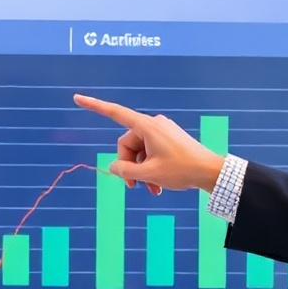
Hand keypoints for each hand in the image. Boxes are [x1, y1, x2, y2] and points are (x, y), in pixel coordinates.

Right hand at [73, 96, 223, 195]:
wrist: (210, 171)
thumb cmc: (182, 170)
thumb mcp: (149, 174)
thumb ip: (125, 171)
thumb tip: (114, 167)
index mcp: (147, 126)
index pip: (115, 113)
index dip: (94, 106)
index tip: (77, 98)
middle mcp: (153, 124)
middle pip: (127, 144)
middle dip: (129, 166)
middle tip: (134, 187)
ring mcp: (162, 132)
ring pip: (140, 152)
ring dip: (141, 172)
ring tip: (151, 190)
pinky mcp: (168, 140)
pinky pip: (151, 153)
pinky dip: (151, 168)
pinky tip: (157, 186)